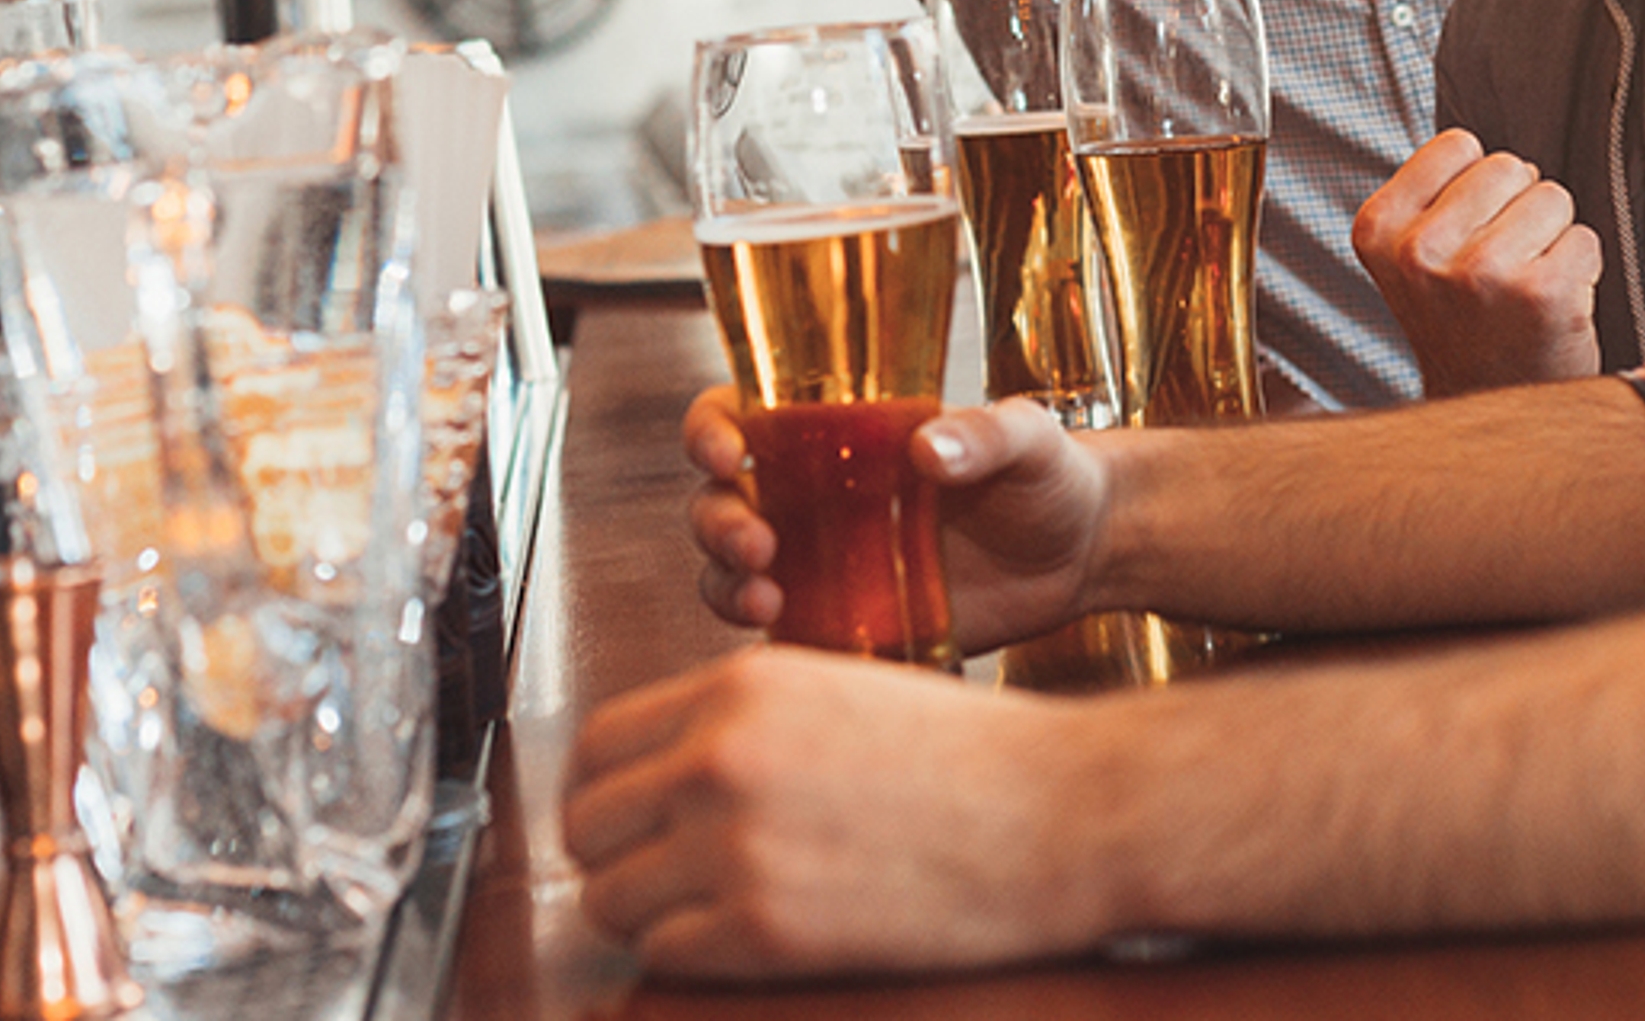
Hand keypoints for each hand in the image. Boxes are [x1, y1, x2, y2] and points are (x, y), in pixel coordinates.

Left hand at [562, 646, 1110, 976]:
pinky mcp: (763, 929)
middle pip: (586, 823)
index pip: (598, 743)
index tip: (630, 819)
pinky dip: (692, 955)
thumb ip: (743, 719)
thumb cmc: (972, 758)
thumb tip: (665, 771)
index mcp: (739, 688)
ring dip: (648, 913)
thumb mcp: (840, 691)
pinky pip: (665, 954)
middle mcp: (721, 757)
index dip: (606, 791)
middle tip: (661, 876)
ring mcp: (735, 845)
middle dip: (616, 857)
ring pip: (610, 898)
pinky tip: (748, 939)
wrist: (1058, 813)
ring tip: (709, 913)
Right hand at [684, 386, 1106, 651]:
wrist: (1085, 554)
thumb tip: (925, 449)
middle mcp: (816, 494)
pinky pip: (786, 634)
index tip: (728, 451)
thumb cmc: (1051, 475)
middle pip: (719, 501)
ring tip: (768, 596)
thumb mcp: (1028, 439)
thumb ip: (984, 434)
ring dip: (727, 583)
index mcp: (839, 432)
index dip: (711, 430)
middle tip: (758, 543)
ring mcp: (826, 561)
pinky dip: (771, 641)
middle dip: (717, 521)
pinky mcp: (848, 620)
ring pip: (732, 572)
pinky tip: (796, 640)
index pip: (740, 416)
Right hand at [1353, 130, 1603, 394]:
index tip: (1465, 238)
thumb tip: (1483, 146)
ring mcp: (1480, 273)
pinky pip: (1585, 239)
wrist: (1489, 412)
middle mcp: (1420, 251)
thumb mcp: (1412, 257)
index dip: (1477, 188)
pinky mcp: (1540, 294)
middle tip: (1500, 270)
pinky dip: (1580, 270)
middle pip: (1510, 166)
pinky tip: (1551, 307)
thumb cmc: (1465, 324)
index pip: (1459, 145)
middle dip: (1518, 209)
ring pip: (1553, 197)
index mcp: (1379, 229)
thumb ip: (1433, 196)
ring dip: (1551, 239)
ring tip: (1524, 288)